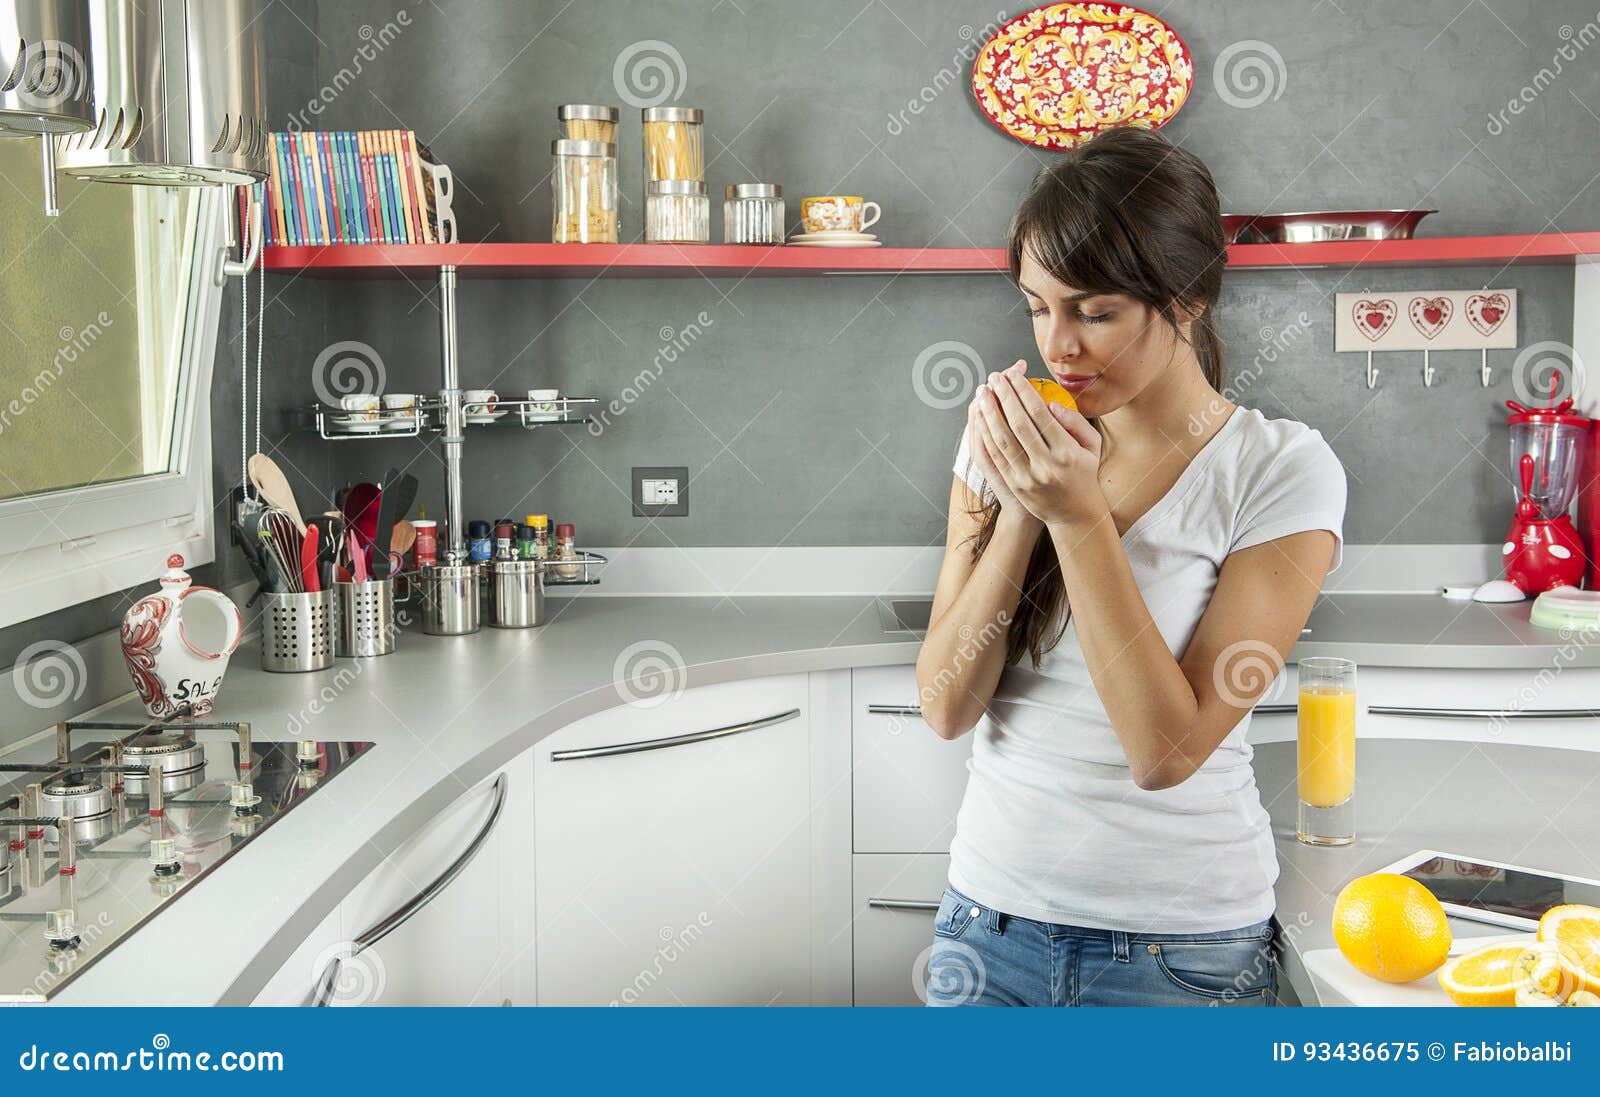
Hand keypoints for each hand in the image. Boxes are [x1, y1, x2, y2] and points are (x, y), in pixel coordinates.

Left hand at [975, 361, 1106, 527]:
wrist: (1074, 515)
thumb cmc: (1084, 473)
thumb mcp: (1092, 446)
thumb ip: (1075, 422)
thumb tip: (1050, 404)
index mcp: (1067, 453)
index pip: (1040, 414)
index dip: (1023, 391)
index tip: (1014, 373)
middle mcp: (1045, 465)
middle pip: (1018, 423)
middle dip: (1003, 396)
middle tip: (994, 376)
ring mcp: (1027, 477)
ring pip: (1002, 439)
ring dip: (989, 412)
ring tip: (982, 391)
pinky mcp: (1014, 484)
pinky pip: (995, 455)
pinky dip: (985, 433)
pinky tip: (980, 417)